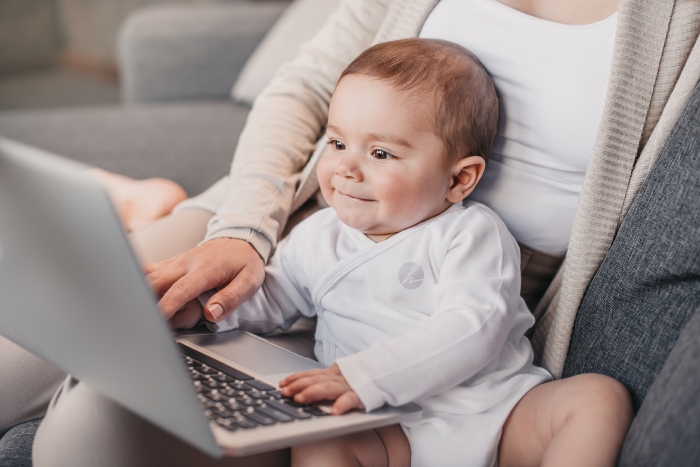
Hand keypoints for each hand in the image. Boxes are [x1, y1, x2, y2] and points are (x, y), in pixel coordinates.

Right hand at [143, 238, 264, 326]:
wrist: (242, 238)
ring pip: (147, 274)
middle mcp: (186, 262)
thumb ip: (231, 299)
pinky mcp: (172, 262)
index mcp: (205, 268)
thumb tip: (211, 314)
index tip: (157, 320)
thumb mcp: (249, 282)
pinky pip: (149, 270)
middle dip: (146, 301)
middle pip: (155, 281)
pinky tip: (138, 296)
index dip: (167, 306)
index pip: (181, 289)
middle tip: (147, 320)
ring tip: (142, 311)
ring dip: (141, 292)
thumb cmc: (245, 262)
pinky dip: (140, 282)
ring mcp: (177, 261)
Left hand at [279, 364, 364, 414]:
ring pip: (329, 387)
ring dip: (314, 392)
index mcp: (335, 373)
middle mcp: (340, 377)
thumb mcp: (342, 377)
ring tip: (301, 399)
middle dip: (299, 385)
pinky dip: (342, 405)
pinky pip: (351, 399)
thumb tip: (302, 387)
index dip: (296, 378)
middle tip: (286, 392)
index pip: (312, 374)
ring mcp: (351, 385)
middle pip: (316, 380)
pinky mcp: (363, 395)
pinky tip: (334, 412)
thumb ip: (326, 380)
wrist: (390, 372)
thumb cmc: (364, 378)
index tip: (282, 383)